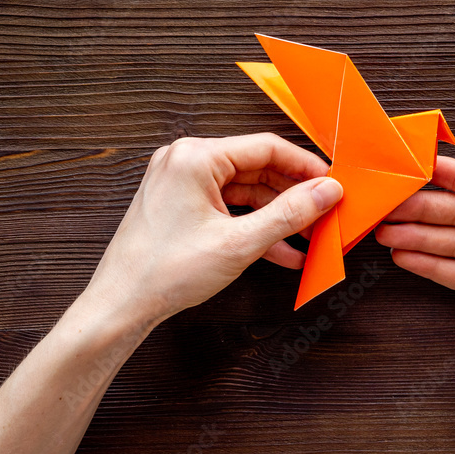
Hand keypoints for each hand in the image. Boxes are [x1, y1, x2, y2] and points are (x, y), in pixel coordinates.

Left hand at [84, 133, 342, 327]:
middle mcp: (186, 161)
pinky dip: (253, 226)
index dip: (306, 167)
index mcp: (195, 157)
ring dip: (277, 216)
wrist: (121, 305)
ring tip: (308, 239)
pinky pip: (228, 207)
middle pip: (257, 169)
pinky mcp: (180, 205)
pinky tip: (281, 250)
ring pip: (245, 191)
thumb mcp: (240, 242)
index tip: (333, 184)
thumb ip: (289, 214)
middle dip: (294, 196)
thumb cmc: (165, 272)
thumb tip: (326, 192)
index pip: (267, 148)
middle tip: (325, 214)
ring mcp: (181, 183)